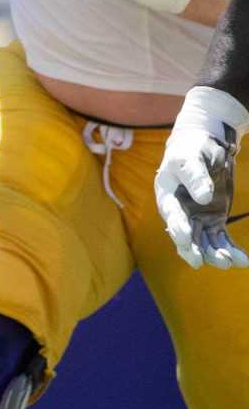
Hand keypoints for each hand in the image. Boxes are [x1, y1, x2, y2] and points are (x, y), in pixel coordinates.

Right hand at [158, 85, 247, 269]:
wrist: (204, 145)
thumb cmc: (193, 148)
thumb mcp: (192, 157)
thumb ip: (195, 177)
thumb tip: (204, 198)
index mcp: (167, 196)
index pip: (172, 215)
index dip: (178, 228)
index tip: (186, 239)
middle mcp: (180, 211)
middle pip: (186, 235)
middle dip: (195, 249)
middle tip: (204, 262)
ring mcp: (196, 217)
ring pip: (204, 241)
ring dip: (215, 253)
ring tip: (230, 263)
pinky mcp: (212, 220)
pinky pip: (220, 239)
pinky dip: (230, 249)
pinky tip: (242, 260)